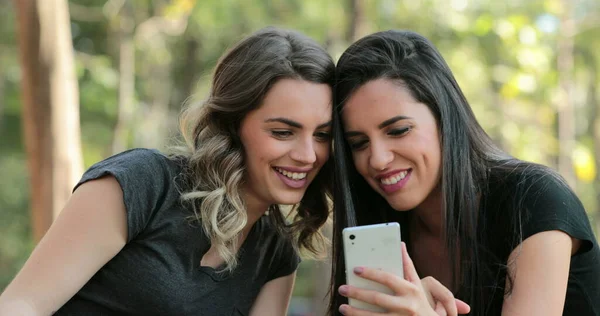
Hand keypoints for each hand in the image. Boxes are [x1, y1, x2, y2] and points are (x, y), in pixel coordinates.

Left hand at [337, 242, 469, 315]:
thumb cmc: (420, 302)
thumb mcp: (417, 284)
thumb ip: (407, 266)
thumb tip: (400, 244)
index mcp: (410, 290)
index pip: (388, 279)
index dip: (371, 273)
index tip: (356, 269)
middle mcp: (406, 306)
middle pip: (377, 298)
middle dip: (357, 293)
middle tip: (342, 288)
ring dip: (355, 313)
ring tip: (342, 307)